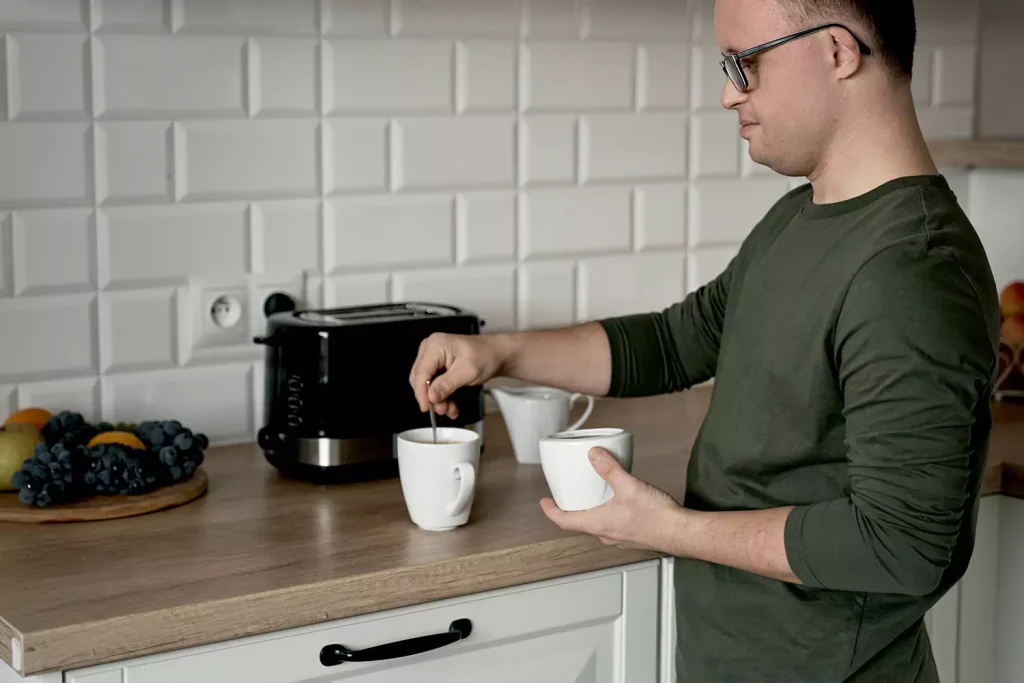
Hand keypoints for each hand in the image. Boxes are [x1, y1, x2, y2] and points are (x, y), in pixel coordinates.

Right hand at [408, 332, 507, 418]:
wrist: (497, 354)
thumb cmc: (486, 356)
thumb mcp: (467, 372)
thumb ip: (447, 385)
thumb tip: (431, 397)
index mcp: (435, 345)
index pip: (420, 372)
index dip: (421, 393)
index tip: (427, 408)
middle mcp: (430, 348)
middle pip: (420, 378)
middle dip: (431, 397)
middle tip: (443, 409)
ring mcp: (433, 356)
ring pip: (426, 384)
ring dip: (437, 399)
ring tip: (450, 409)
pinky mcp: (437, 365)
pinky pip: (433, 383)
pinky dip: (441, 395)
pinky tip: (450, 404)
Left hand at [540, 447, 681, 550]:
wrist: (681, 532)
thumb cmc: (657, 517)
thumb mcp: (628, 486)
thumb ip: (609, 469)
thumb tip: (594, 455)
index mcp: (598, 524)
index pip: (565, 521)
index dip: (551, 511)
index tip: (544, 502)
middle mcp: (606, 533)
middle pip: (580, 522)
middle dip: (571, 508)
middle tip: (568, 494)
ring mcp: (619, 536)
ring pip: (597, 523)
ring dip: (590, 510)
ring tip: (592, 493)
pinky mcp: (632, 535)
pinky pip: (612, 524)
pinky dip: (607, 512)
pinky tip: (618, 500)